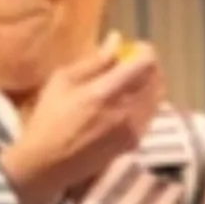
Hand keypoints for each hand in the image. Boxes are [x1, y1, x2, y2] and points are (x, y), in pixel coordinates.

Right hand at [0, 34, 162, 203]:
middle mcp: (125, 111)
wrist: (47, 163)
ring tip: (133, 82)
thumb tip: (116, 40)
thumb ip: (94, 60)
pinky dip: (146, 103)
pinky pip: (151, 115)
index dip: (144, 50)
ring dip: (150, 84)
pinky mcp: (133, 143)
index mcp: (105, 92)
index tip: (134, 47)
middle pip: (156, 78)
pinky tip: (130, 102)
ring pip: (157, 98)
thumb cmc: (48, 118)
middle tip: (134, 62)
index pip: (145, 63)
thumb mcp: (62, 81)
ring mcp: (132, 130)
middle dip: (149, 65)